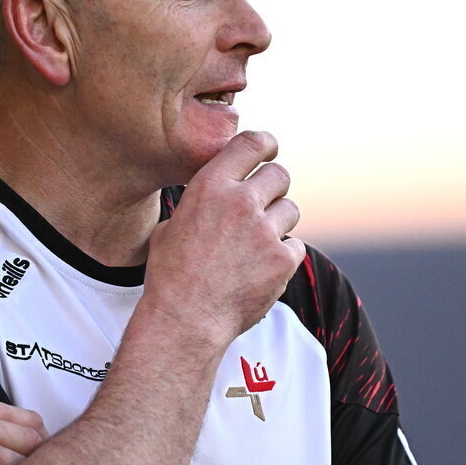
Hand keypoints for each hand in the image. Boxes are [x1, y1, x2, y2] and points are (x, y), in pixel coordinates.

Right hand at [142, 130, 304, 344]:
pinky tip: (262, 269)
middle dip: (274, 187)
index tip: (270, 149)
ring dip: (279, 223)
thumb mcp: (170, 227)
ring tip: (257, 244)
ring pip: (290, 210)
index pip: (252, 144)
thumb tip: (208, 198)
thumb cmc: (170, 277)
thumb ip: (199, 204)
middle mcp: (241, 202)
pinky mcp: (282, 260)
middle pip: (279, 175)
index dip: (266, 144)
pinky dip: (283, 256)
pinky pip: (295, 246)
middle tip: (264, 205)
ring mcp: (265, 232)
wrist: (185, 320)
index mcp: (210, 187)